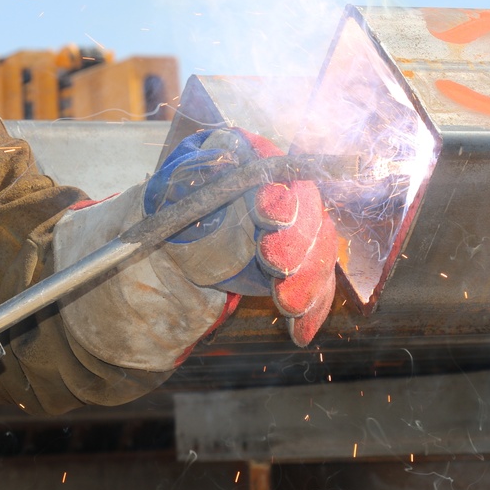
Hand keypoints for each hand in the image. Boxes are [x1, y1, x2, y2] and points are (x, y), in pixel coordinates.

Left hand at [144, 128, 337, 345]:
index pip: (276, 169)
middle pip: (308, 209)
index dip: (278, 190)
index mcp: (252, 159)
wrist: (179, 247)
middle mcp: (285, 187)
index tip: (268, 212)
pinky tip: (298, 331)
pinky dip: (312, 309)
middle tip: (278, 262)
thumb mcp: (170, 188)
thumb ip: (190, 175)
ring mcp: (299, 226)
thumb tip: (213, 163)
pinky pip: (317, 283)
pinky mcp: (302, 261)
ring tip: (287, 302)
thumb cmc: (175, 209)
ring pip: (319, 248)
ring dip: (307, 278)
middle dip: (296, 239)